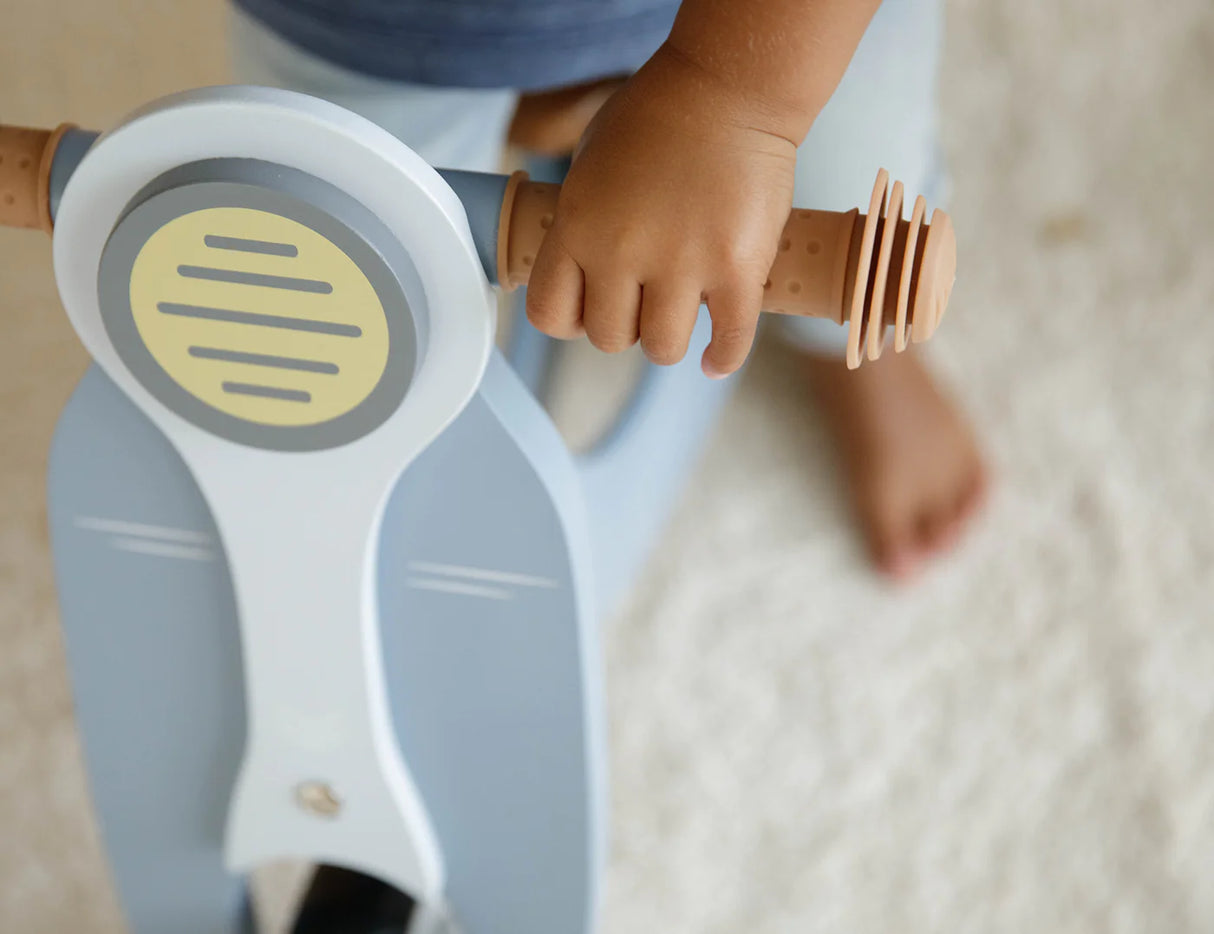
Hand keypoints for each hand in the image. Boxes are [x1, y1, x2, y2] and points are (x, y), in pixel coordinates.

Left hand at [525, 44, 798, 377]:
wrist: (728, 86)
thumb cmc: (657, 115)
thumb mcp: (589, 160)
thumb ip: (582, 218)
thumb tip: (582, 263)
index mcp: (578, 227)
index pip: (550, 313)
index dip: (570, 319)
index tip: (590, 310)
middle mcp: (621, 253)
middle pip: (608, 338)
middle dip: (625, 325)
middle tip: (645, 302)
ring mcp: (681, 264)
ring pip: (661, 349)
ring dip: (669, 339)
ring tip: (682, 314)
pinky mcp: (736, 269)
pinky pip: (729, 340)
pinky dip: (722, 356)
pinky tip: (715, 357)